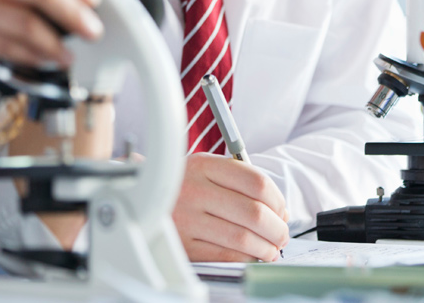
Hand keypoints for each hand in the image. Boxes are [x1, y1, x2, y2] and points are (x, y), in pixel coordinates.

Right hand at [172, 153, 289, 262]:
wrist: (142, 200)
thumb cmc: (184, 186)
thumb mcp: (205, 169)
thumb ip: (241, 181)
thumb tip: (280, 213)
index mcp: (203, 166)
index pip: (256, 182)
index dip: (278, 200)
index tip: (282, 211)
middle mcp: (194, 190)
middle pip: (254, 213)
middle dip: (278, 228)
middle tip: (281, 234)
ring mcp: (187, 219)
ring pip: (243, 238)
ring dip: (267, 247)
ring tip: (271, 248)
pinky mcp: (183, 245)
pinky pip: (226, 256)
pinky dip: (247, 258)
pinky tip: (252, 255)